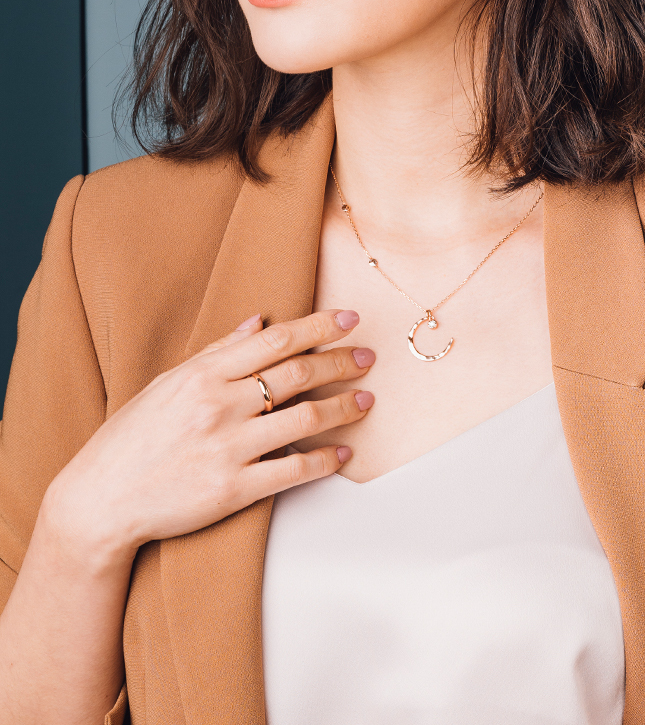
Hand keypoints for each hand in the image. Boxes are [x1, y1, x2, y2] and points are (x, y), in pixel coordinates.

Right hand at [41, 310, 374, 562]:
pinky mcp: (234, 490)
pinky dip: (325, 460)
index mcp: (202, 375)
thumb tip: (258, 320)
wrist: (100, 500)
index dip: (319, 325)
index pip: (275, 340)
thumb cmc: (131, 438)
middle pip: (297, 372)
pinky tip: (343, 454)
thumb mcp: (168, 383)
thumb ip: (217, 352)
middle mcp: (218, 406)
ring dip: (343, 407)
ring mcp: (228, 448)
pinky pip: (294, 470)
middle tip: (369, 357)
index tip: (349, 318)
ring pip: (304, 418)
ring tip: (365, 401)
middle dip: (341, 361)